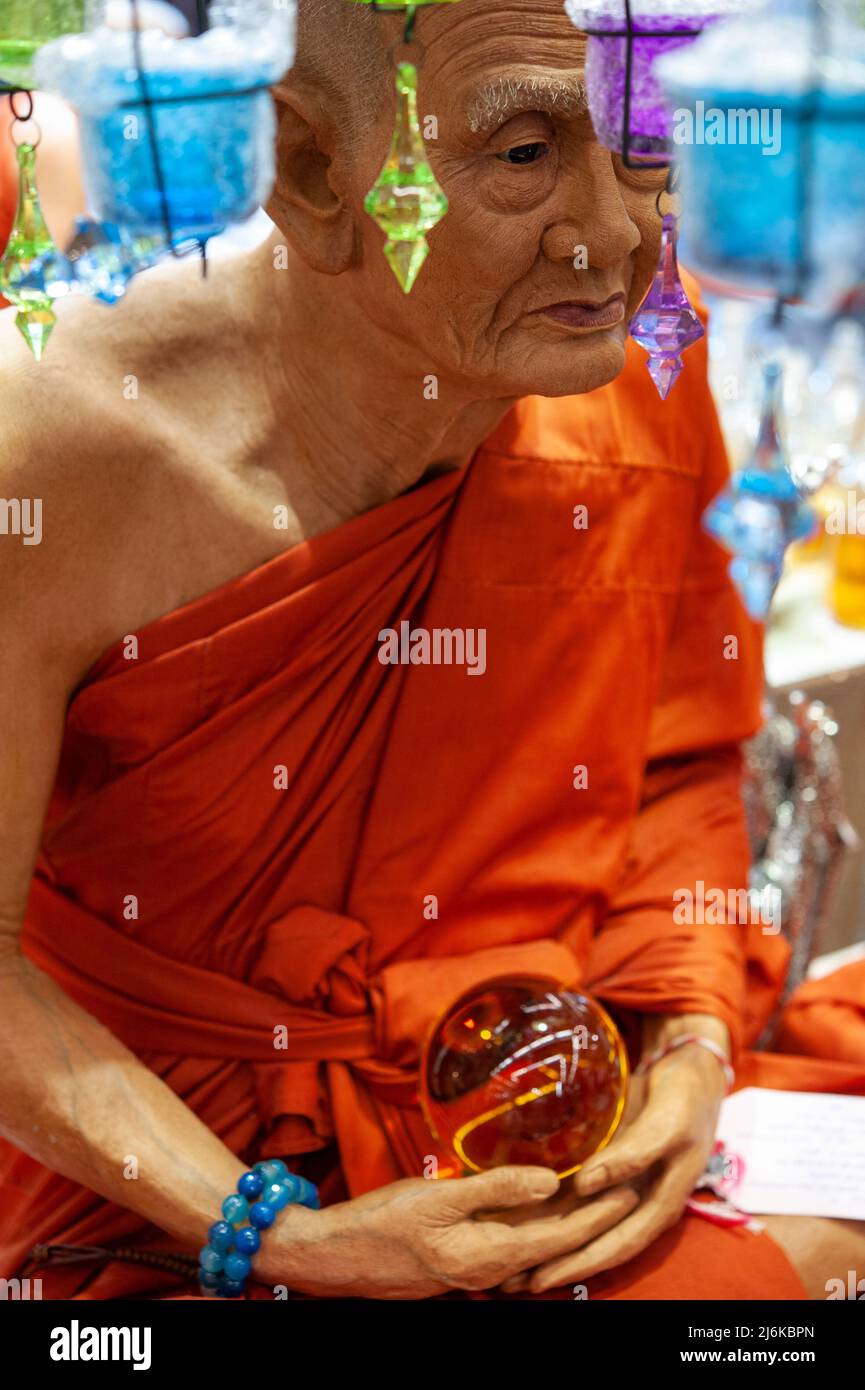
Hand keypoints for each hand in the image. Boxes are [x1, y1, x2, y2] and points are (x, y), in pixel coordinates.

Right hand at [257, 1164, 637, 1299]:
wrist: (334, 1257)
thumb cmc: (381, 1224)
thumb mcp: (437, 1197)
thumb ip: (496, 1188)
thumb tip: (550, 1180)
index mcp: (488, 1257)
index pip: (560, 1237)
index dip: (597, 1215)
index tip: (629, 1190)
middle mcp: (489, 1273)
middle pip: (554, 1247)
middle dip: (592, 1220)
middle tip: (626, 1189)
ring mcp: (474, 1273)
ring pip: (535, 1249)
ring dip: (566, 1225)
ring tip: (595, 1194)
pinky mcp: (461, 1265)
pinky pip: (512, 1248)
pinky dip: (535, 1228)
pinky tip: (541, 1206)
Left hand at [500, 1014, 729, 1293]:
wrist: (689, 1068)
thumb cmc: (684, 1097)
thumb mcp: (666, 1125)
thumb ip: (631, 1155)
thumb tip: (585, 1185)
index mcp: (660, 1205)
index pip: (615, 1246)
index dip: (579, 1264)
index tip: (540, 1277)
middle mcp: (639, 1204)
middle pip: (594, 1244)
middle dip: (555, 1263)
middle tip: (509, 1280)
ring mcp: (624, 1188)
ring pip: (583, 1224)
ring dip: (549, 1241)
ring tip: (508, 1256)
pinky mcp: (610, 1169)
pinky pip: (578, 1196)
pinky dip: (551, 1208)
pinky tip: (521, 1211)